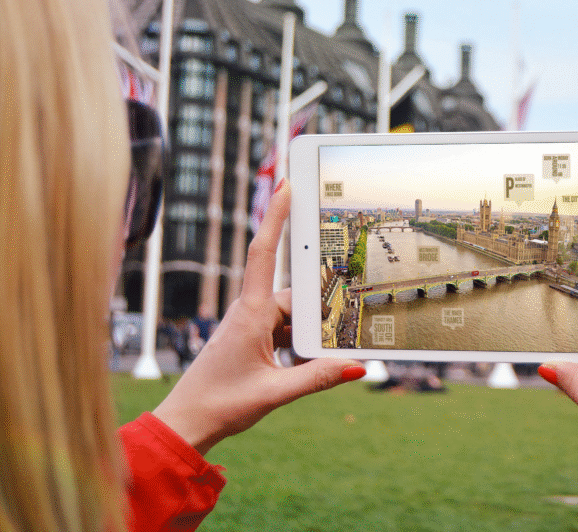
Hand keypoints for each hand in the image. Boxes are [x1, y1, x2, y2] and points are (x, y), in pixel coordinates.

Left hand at [152, 180, 364, 454]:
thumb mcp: (275, 392)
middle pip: (294, 296)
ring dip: (305, 337)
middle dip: (316, 313)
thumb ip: (318, 377)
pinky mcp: (250, 340)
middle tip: (323, 333)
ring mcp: (249, 326)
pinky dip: (297, 347)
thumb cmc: (219, 405)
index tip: (285, 185)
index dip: (275, 216)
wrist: (185, 425)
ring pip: (292, 317)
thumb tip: (358, 366)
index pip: (264, 253)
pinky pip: (284, 332)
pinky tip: (299, 368)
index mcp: (250, 314)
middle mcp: (249, 313)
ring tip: (303, 365)